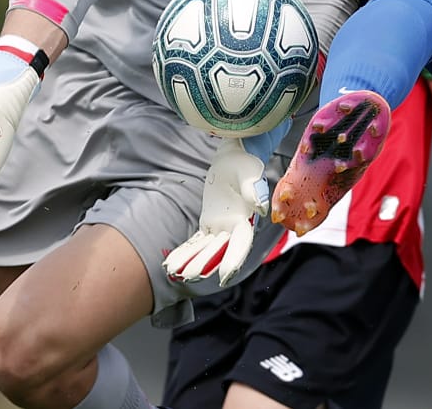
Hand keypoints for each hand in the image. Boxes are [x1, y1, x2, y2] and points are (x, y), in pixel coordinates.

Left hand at [165, 140, 269, 285]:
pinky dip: (186, 252)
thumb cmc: (245, 162)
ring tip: (174, 272)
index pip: (240, 244)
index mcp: (246, 218)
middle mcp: (235, 227)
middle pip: (219, 250)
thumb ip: (254, 189)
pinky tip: (172, 263)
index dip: (233, 260)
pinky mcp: (210, 223)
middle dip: (205, 263)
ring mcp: (221, 227)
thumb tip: (260, 208)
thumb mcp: (250, 171)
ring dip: (191, 261)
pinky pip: (197, 241)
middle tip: (188, 275)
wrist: (236, 155)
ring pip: (205, 249)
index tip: (223, 277)